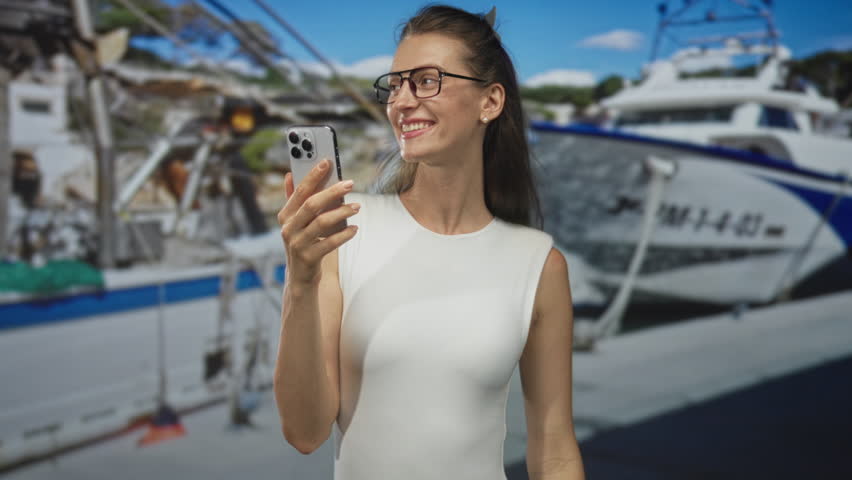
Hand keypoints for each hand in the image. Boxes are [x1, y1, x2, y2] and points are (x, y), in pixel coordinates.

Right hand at [277, 159, 359, 285]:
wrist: (300, 276)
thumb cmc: (302, 242)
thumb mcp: (295, 222)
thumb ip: (293, 199)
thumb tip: (288, 174)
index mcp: (285, 215)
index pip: (299, 191)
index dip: (312, 175)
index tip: (327, 162)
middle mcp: (288, 228)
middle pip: (311, 204)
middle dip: (332, 192)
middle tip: (350, 184)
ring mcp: (297, 244)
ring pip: (322, 223)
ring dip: (342, 212)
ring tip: (357, 207)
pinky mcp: (308, 258)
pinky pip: (329, 243)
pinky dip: (344, 235)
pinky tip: (354, 229)